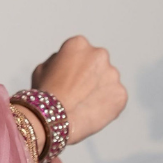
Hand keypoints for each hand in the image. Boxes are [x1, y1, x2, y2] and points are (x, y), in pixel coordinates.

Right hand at [29, 35, 127, 162]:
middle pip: (97, 63)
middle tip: (78, 92)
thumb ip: (59, 61)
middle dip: (90, 75)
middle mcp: (99, 54)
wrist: (53, 119)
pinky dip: (108, 105)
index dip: (72, 66)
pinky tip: (92, 112)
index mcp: (78, 44)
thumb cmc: (43, 93)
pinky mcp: (121, 94)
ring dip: (100, 89)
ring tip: (84, 105)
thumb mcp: (42, 67)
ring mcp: (113, 74)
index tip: (67, 78)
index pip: (79, 51)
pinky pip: (115, 98)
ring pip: (108, 80)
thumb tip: (68, 63)